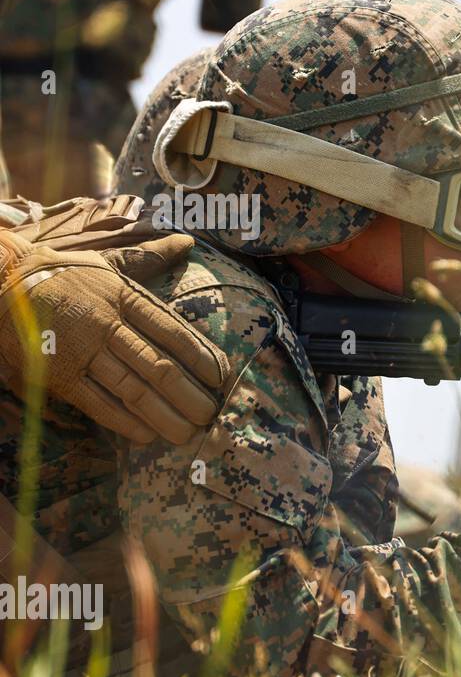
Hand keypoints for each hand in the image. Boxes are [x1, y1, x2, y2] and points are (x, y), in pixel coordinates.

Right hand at [0, 230, 230, 443]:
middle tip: (211, 415)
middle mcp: (106, 325)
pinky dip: (122, 421)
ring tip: (187, 433)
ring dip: (163, 414)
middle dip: (188, 394)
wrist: (1, 282)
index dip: (200, 356)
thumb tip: (187, 241)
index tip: (221, 377)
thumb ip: (150, 258)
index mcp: (123, 298)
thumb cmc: (64, 274)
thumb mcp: (108, 261)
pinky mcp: (57, 375)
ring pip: (131, 389)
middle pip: (157, 365)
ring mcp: (81, 352)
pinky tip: (146, 435)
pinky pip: (96, 403)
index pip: (172, 331)